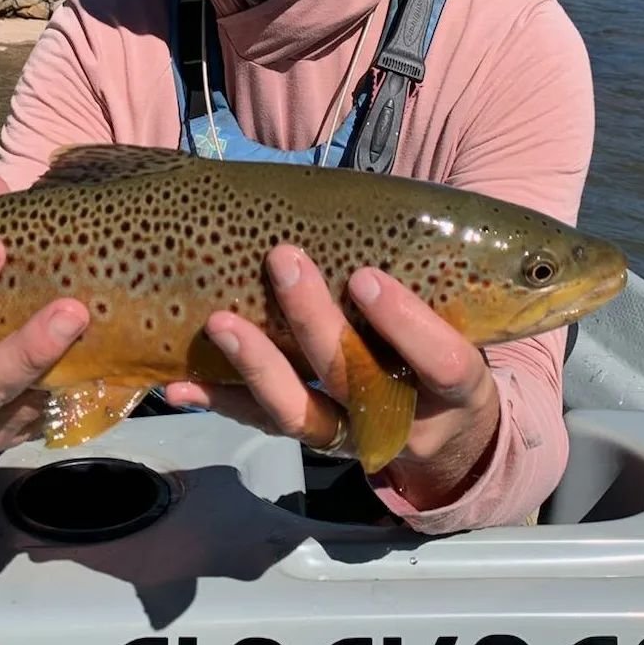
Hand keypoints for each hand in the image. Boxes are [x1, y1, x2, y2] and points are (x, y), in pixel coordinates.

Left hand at [165, 245, 500, 511]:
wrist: (448, 434)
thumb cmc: (445, 351)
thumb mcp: (464, 325)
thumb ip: (438, 280)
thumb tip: (390, 204)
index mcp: (452, 387)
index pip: (439, 363)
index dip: (404, 325)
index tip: (364, 278)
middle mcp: (399, 420)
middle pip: (354, 379)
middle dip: (314, 323)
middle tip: (283, 262)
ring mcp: (348, 437)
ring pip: (300, 414)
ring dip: (256, 367)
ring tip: (221, 323)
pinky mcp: (309, 439)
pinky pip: (260, 424)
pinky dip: (219, 402)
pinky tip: (179, 384)